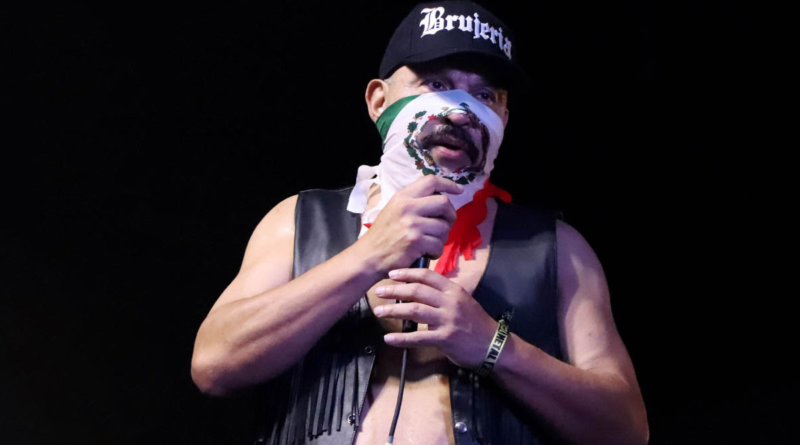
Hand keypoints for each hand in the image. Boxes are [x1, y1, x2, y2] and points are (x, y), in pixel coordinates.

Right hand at [356, 176, 462, 273]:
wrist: (368, 257)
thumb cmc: (382, 236)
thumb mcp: (393, 210)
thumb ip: (413, 202)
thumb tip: (438, 199)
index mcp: (403, 196)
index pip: (431, 181)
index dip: (449, 184)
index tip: (459, 190)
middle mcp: (408, 206)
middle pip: (444, 203)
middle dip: (450, 215)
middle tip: (445, 225)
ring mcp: (412, 223)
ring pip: (444, 227)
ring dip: (442, 238)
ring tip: (431, 243)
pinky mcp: (416, 241)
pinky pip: (439, 245)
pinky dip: (436, 252)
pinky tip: (428, 253)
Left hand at [372, 268, 497, 368]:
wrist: (493, 345)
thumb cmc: (476, 323)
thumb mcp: (463, 301)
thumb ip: (444, 295)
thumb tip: (421, 289)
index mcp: (454, 290)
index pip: (427, 276)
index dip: (408, 273)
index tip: (391, 274)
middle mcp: (450, 302)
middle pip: (417, 291)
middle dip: (395, 290)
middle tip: (379, 291)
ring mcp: (448, 320)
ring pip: (415, 311)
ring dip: (394, 310)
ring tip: (379, 311)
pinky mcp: (445, 339)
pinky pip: (419, 337)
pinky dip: (402, 338)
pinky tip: (389, 338)